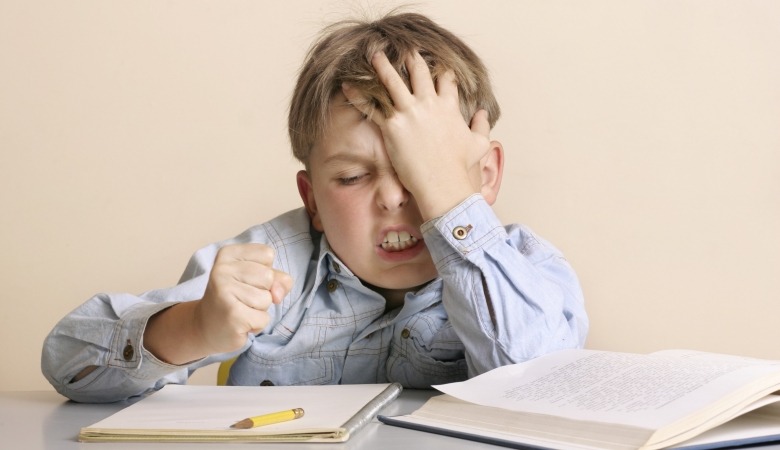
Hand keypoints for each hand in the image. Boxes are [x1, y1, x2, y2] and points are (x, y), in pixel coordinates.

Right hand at [193, 243, 291, 354]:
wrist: (206, 328)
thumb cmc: (236, 299)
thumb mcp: (257, 280)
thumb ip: (277, 278)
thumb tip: (278, 294)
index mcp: (228, 254)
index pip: (267, 254)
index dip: (265, 271)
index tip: (245, 280)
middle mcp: (222, 269)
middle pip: (269, 276)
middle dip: (263, 292)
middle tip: (241, 298)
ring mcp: (224, 291)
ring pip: (267, 298)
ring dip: (260, 310)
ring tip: (240, 309)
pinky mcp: (232, 314)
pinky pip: (264, 319)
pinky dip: (257, 325)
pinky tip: (240, 322)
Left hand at [342, 50, 491, 219]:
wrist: (443, 184)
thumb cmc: (461, 167)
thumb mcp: (478, 144)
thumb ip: (482, 126)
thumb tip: (483, 113)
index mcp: (448, 107)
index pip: (445, 80)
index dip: (441, 71)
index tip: (436, 66)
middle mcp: (428, 104)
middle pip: (418, 73)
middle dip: (412, 59)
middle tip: (405, 51)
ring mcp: (409, 113)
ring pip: (392, 82)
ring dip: (382, 67)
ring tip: (375, 56)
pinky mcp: (392, 127)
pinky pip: (372, 106)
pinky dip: (359, 94)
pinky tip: (349, 85)